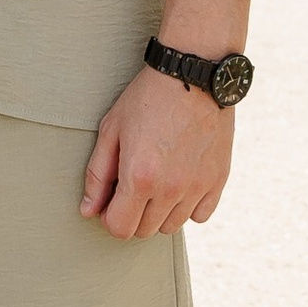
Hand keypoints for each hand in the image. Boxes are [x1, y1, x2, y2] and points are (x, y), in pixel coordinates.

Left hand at [81, 66, 235, 238]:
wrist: (193, 75)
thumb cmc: (147, 99)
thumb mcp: (111, 131)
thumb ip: (98, 175)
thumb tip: (88, 211)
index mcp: (140, 178)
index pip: (120, 228)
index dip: (109, 217)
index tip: (109, 201)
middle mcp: (171, 189)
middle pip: (144, 231)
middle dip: (131, 215)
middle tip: (130, 186)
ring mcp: (198, 186)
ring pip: (172, 226)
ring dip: (158, 213)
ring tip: (155, 181)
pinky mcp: (218, 180)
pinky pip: (200, 215)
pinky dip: (188, 206)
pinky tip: (179, 183)